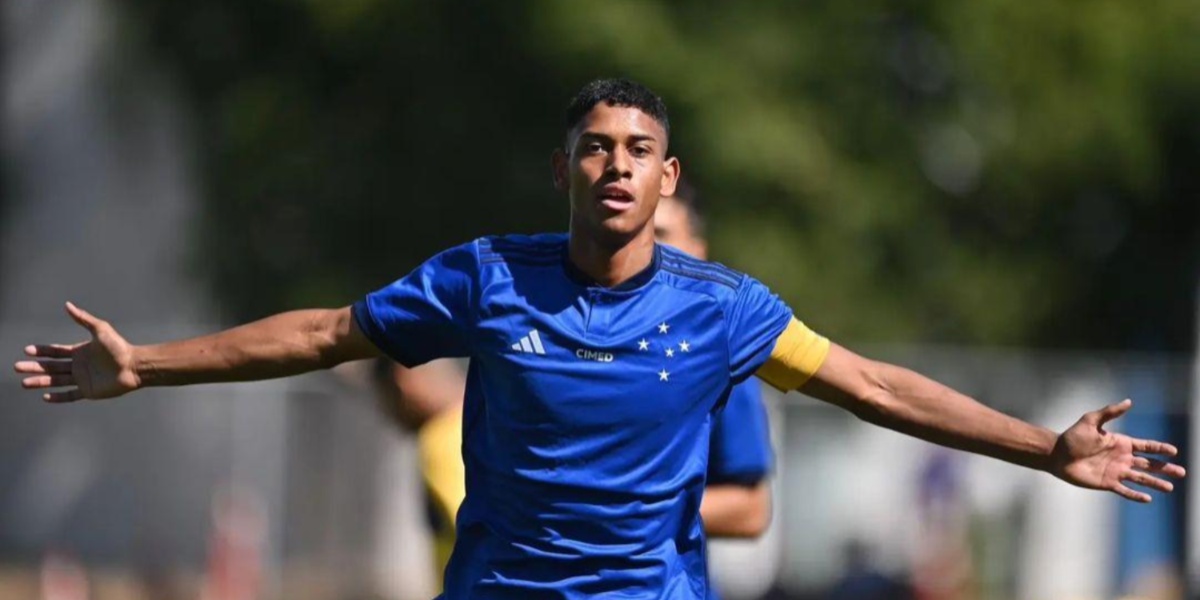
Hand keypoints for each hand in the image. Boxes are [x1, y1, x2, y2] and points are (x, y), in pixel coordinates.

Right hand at [13, 302, 140, 401]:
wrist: (134, 365)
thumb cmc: (120, 347)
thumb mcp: (100, 329)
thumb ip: (83, 319)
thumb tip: (67, 305)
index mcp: (79, 352)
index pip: (55, 352)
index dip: (41, 351)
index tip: (27, 350)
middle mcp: (78, 366)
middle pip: (51, 367)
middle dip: (34, 367)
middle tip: (17, 367)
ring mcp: (82, 379)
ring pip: (56, 381)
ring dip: (40, 382)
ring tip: (24, 383)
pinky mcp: (88, 391)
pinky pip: (70, 395)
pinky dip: (58, 397)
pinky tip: (45, 396)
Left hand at [1050, 399, 1185, 502]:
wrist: (1056, 454)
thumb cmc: (1072, 437)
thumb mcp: (1090, 421)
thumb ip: (1110, 412)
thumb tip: (1129, 402)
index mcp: (1121, 443)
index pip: (1146, 446)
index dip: (1160, 449)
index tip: (1173, 451)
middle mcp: (1122, 458)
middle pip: (1149, 464)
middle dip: (1165, 468)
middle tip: (1181, 472)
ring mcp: (1116, 471)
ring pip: (1141, 478)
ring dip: (1155, 483)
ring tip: (1170, 487)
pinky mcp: (1107, 483)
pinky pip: (1125, 490)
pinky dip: (1136, 495)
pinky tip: (1148, 498)